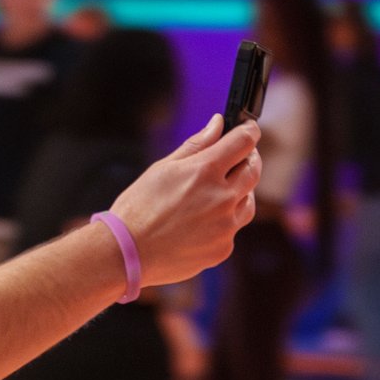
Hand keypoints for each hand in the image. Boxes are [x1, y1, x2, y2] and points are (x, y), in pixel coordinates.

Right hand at [111, 114, 260, 283]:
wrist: (125, 255)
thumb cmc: (137, 208)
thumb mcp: (162, 168)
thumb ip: (196, 145)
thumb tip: (218, 124)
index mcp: (205, 171)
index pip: (244, 142)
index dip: (248, 131)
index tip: (247, 129)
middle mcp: (222, 198)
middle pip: (254, 169)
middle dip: (249, 159)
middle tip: (237, 158)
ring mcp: (226, 226)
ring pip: (249, 201)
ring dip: (240, 191)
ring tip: (216, 193)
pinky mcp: (223, 249)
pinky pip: (234, 228)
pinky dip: (225, 221)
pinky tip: (201, 222)